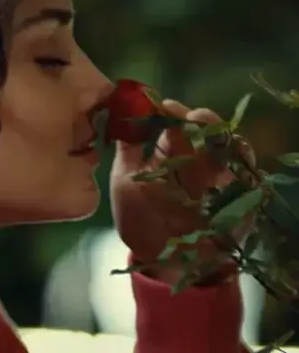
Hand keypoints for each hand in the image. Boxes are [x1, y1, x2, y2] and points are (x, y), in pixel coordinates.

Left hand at [110, 99, 254, 284]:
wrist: (161, 260)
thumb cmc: (138, 220)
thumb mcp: (125, 183)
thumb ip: (127, 152)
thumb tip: (121, 117)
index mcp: (168, 156)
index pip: (174, 125)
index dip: (171, 113)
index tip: (164, 105)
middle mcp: (194, 161)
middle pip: (204, 130)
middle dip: (198, 119)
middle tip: (189, 116)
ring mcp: (216, 177)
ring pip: (227, 145)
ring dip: (219, 134)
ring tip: (207, 130)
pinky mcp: (236, 195)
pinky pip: (246, 172)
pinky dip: (242, 158)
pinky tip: (232, 150)